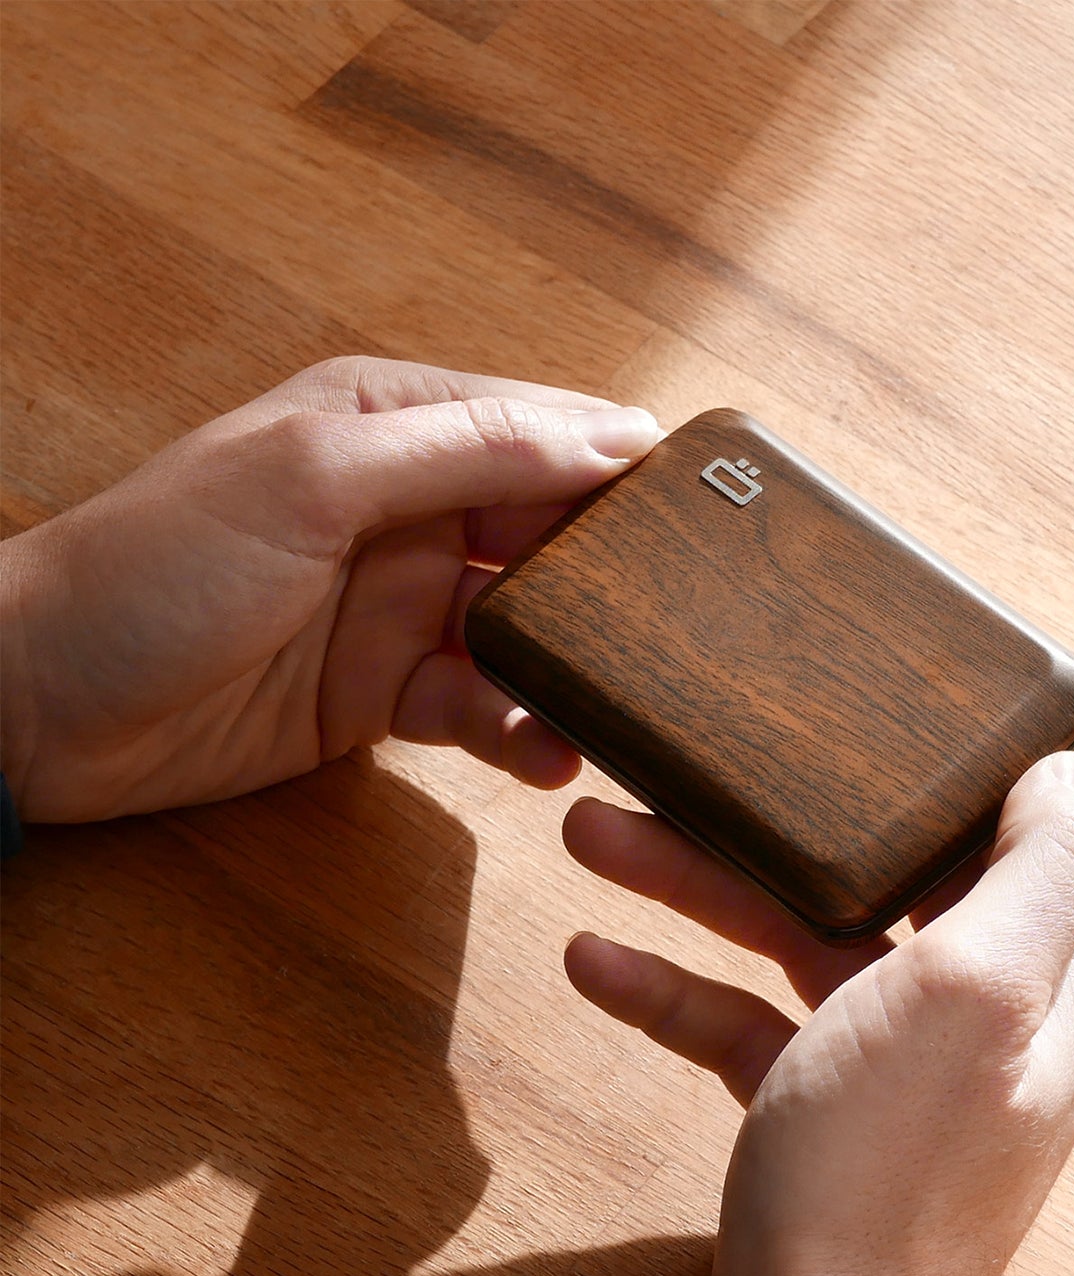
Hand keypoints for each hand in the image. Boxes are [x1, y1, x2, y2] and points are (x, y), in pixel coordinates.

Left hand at [0, 356, 658, 821]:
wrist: (45, 706)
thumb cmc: (161, 564)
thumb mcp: (316, 479)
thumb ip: (463, 451)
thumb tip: (605, 433)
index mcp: (392, 423)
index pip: (535, 426)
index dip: (618, 460)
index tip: (707, 504)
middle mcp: (408, 510)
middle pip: (544, 532)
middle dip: (609, 575)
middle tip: (690, 618)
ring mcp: (399, 607)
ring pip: (524, 629)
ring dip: (571, 665)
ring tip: (623, 700)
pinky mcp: (385, 693)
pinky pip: (480, 705)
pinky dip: (517, 728)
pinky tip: (547, 753)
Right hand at [561, 752, 1073, 1275]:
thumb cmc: (885, 1175)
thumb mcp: (975, 995)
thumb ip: (1043, 875)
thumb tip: (1069, 772)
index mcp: (1050, 982)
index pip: (1019, 840)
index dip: (947, 777)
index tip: (868, 723)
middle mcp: (986, 1023)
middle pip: (879, 885)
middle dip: (766, 833)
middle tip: (672, 776)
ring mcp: (901, 1074)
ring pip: (799, 945)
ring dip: (699, 895)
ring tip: (596, 839)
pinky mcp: (827, 1118)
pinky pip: (752, 1025)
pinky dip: (681, 991)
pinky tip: (598, 962)